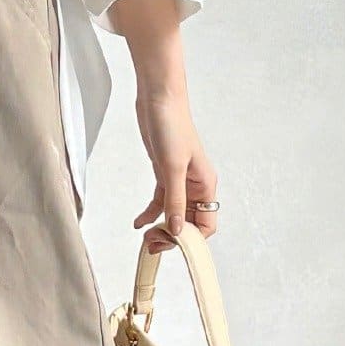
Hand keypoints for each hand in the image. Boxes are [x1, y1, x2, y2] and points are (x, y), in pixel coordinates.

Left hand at [106, 0, 217, 254]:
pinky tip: (138, 223)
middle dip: (173, 237)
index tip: (171, 245)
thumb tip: (179, 232)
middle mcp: (196, 186)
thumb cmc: (172, 127)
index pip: (206, 225)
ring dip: (161, 228)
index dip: (190, 240)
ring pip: (174, 214)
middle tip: (152, 245)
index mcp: (205, 185)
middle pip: (189, 223)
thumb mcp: (172, 168)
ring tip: (144, 239)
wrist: (158, 99)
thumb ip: (175, 202)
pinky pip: (160, 201)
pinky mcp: (164, 174)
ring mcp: (179, 181)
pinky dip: (150, 214)